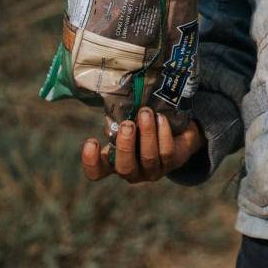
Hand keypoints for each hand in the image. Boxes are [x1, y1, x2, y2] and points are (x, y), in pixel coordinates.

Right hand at [81, 107, 205, 183]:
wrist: (176, 129)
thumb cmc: (143, 122)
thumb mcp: (129, 119)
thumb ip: (118, 115)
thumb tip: (113, 96)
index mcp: (114, 160)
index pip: (97, 171)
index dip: (91, 162)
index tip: (91, 141)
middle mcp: (132, 170)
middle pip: (124, 168)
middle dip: (125, 145)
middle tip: (127, 124)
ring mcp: (152, 170)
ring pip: (148, 158)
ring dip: (147, 134)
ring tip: (145, 112)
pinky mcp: (171, 163)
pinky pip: (167, 152)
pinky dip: (163, 134)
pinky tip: (161, 118)